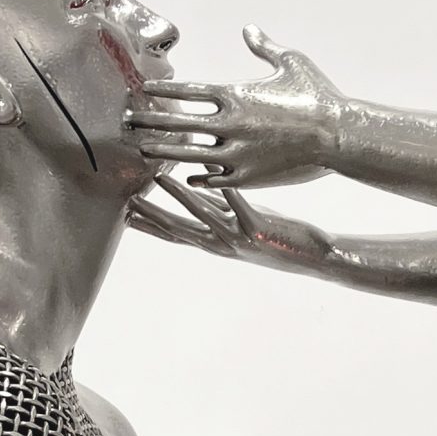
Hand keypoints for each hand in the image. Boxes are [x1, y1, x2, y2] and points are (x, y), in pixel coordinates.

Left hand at [124, 25, 340, 189]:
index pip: (187, 91)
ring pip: (188, 153)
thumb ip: (264, 47)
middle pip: (177, 123)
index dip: (162, 91)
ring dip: (163, 152)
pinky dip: (196, 177)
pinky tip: (183, 177)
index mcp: (235, 94)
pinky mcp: (247, 176)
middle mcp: (229, 124)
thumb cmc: (318, 96)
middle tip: (127, 123)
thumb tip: (249, 30)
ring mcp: (236, 153)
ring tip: (144, 150)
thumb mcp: (291, 62)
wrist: (339, 135)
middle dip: (150, 122)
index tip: (143, 92)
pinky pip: (212, 178)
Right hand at [125, 178, 334, 273]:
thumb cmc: (276, 235)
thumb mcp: (239, 221)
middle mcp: (222, 244)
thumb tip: (192, 189)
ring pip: (203, 215)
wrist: (311, 257)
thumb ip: (215, 208)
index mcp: (216, 242)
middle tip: (127, 201)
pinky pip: (239, 208)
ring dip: (180, 197)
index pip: (175, 235)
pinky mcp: (258, 230)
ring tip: (160, 178)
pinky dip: (227, 193)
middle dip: (153, 215)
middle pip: (180, 230)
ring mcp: (239, 238)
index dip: (150, 225)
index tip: (125, 213)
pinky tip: (216, 178)